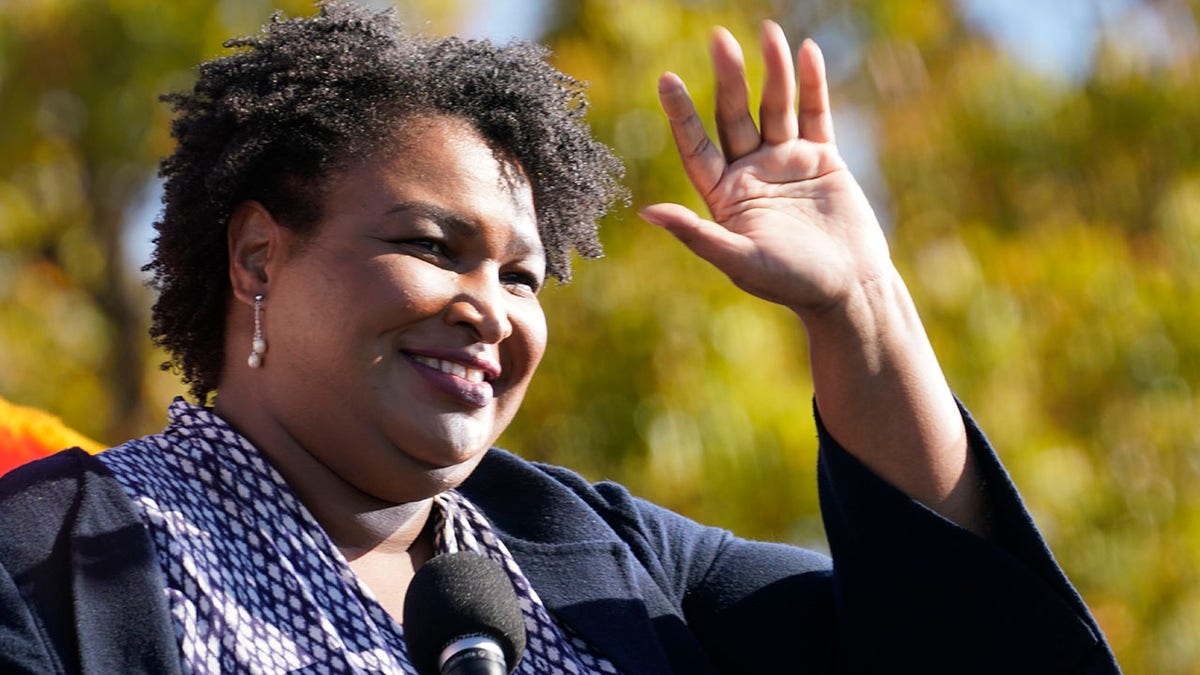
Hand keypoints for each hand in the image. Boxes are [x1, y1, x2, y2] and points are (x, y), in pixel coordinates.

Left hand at [639, 22, 891, 318]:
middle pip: (734, 117)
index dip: (681, 114)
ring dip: (772, 71)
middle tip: (720, 39)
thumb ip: (697, 234)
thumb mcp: (740, 260)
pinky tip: (806, 52)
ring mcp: (786, 162)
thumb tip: (646, 212)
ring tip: (769, 33)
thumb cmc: (791, 284)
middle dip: (729, 78)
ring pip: (774, 107)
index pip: (696, 146)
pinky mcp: (821, 159)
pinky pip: (814, 114)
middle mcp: (750, 173)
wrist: (847, 289)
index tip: (667, 79)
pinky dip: (811, 84)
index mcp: (724, 196)